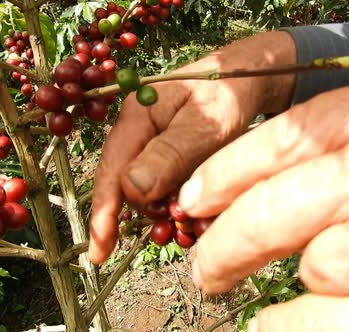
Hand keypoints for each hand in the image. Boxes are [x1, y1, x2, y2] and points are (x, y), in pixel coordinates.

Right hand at [88, 31, 296, 263]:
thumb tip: (133, 190)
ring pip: (147, 192)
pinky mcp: (170, 157)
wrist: (248, 79)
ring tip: (187, 226)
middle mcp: (138, 134)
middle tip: (173, 229)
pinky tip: (194, 215)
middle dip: (144, 214)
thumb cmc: (229, 93)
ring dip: (164, 212)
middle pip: (128, 186)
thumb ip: (170, 155)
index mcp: (136, 119)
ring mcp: (153, 146)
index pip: (111, 171)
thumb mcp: (204, 125)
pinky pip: (165, 188)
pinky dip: (178, 204)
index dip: (104, 213)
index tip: (100, 251)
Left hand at [178, 69, 348, 330]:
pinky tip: (274, 321)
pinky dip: (280, 326)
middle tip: (200, 259)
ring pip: (293, 271)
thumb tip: (285, 161)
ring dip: (250, 277)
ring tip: (226, 283)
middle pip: (263, 212)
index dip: (221, 172)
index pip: (275, 142)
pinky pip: (307, 325)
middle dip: (217, 240)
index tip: (193, 196)